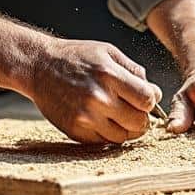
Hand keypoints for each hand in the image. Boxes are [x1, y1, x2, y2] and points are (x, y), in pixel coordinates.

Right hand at [25, 39, 161, 144]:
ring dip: (127, 130)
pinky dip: (109, 135)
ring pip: (123, 138)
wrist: (39, 66)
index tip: (144, 97)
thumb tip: (154, 93)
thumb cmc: (77, 56)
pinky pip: (103, 142)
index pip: (147, 100)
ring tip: (120, 117)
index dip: (150, 100)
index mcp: (109, 75)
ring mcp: (85, 117)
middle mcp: (98, 98)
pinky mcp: (75, 131)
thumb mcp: (108, 52)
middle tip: (135, 111)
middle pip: (139, 123)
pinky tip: (104, 121)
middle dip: (142, 118)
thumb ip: (134, 71)